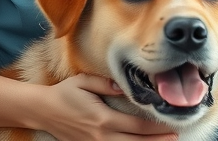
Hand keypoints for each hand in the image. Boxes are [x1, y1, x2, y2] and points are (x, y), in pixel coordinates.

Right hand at [41, 74, 176, 140]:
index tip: (171, 125)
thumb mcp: (84, 81)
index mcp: (103, 119)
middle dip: (157, 140)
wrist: (42, 110)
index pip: (136, 126)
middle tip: (175, 136)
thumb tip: (126, 85)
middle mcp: (100, 136)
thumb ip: (107, 84)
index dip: (156, 128)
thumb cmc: (64, 93)